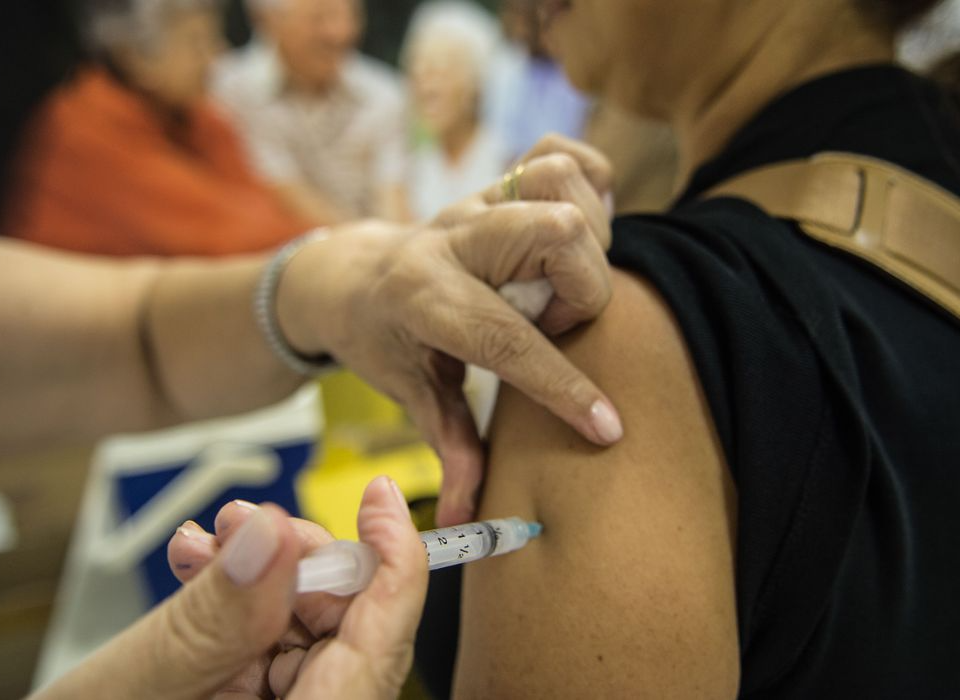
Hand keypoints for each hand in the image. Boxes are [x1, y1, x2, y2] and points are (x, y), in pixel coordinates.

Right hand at [30, 478, 424, 699]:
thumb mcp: (142, 682)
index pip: (384, 642)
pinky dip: (233, 601)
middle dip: (296, 558)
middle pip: (346, 624)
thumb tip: (270, 534)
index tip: (379, 497)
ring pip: (301, 627)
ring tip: (203, 541)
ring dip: (254, 571)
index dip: (393, 561)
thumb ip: (214, 613)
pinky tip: (194, 567)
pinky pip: (263, 644)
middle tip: (246, 522)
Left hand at [277, 136, 622, 524]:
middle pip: (554, 233)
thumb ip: (450, 446)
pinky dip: (587, 185)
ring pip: (560, 186)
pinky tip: (575, 233)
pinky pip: (558, 155)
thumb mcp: (408, 392)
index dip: (561, 386)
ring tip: (562, 285)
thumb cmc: (383, 338)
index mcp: (423, 297)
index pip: (503, 338)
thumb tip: (473, 517)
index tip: (606, 427)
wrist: (352, 274)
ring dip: (586, 239)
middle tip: (558, 325)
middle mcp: (453, 239)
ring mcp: (477, 202)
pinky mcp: (498, 183)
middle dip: (582, 290)